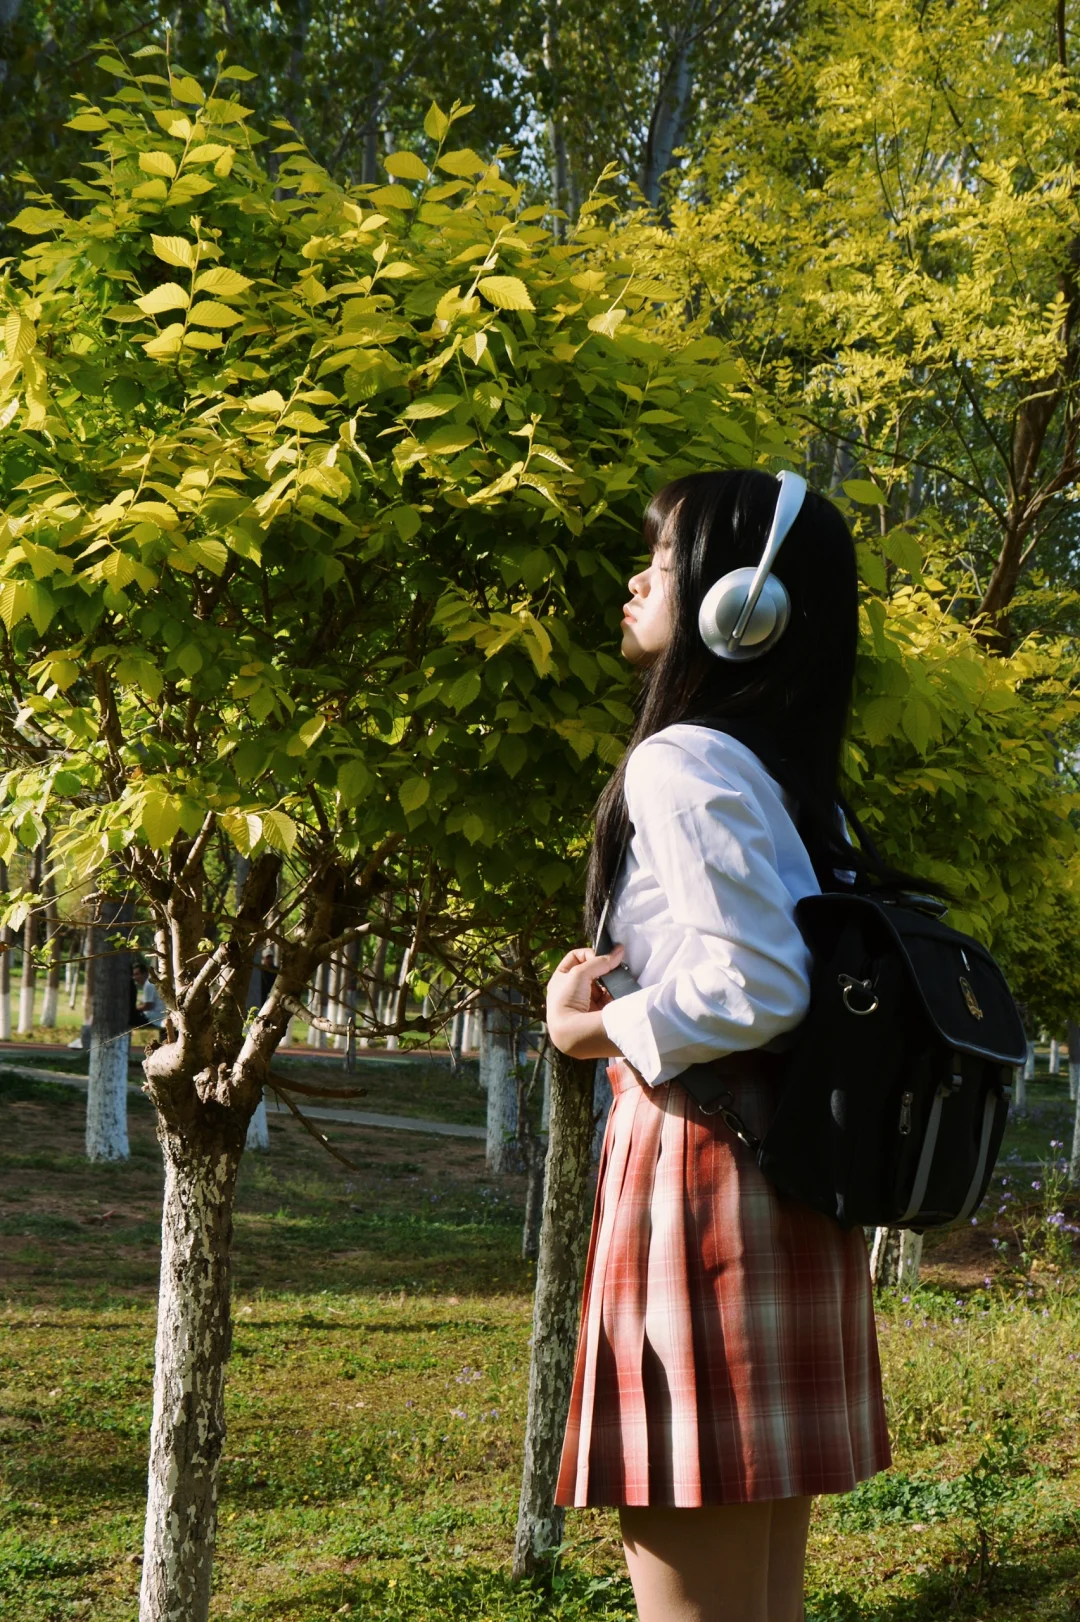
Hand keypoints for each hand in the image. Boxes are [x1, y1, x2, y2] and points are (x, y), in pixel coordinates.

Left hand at [545, 945, 625, 1059]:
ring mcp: (585, 1001)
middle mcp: (571, 990)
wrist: (571, 1032)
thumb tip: (619, 951)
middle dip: (603, 968)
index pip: (576, 957)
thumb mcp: (579, 973)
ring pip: (602, 984)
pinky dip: (615, 993)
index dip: (588, 954)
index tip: (599, 959)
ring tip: (618, 979)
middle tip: (615, 966)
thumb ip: (600, 961)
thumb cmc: (567, 1000)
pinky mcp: (598, 1012)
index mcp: (560, 979)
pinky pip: (609, 997)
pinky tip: (619, 991)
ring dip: (611, 980)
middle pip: (591, 971)